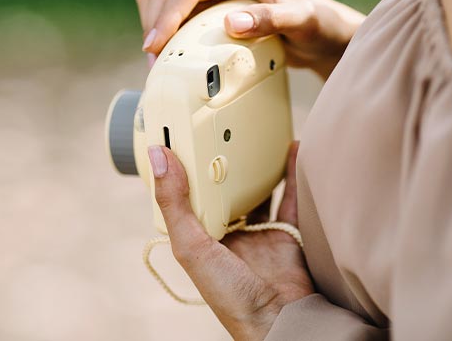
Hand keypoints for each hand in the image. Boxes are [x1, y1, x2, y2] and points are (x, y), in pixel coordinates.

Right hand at [136, 0, 365, 78]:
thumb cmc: (318, 25)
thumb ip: (271, 19)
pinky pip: (172, 12)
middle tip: (154, 63)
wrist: (322, 33)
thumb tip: (231, 23)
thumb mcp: (302, 22)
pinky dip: (164, 32)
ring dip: (154, 27)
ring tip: (159, 63)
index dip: (168, 15)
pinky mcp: (208, 4)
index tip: (155, 45)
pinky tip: (169, 55)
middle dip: (155, 24)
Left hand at [147, 142, 313, 339]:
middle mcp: (226, 235)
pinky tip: (291, 150)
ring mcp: (257, 233)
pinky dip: (292, 173)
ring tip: (250, 138)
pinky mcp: (286, 232)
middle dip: (219, 165)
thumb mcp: (192, 248)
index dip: (182, 171)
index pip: (186, 197)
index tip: (178, 140)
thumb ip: (176, 204)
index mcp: (199, 240)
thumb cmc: (231, 296)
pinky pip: (290, 196)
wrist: (280, 319)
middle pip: (222, 191)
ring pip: (254, 191)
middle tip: (217, 132)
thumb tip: (159, 158)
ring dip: (252, 167)